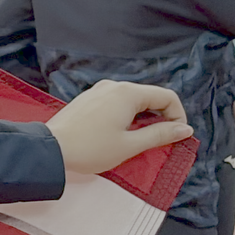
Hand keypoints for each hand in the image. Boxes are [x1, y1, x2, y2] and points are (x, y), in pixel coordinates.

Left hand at [45, 79, 192, 177]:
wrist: (49, 149)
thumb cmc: (91, 148)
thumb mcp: (130, 145)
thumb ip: (160, 135)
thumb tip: (185, 129)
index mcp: (127, 93)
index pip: (167, 96)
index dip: (178, 116)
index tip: (176, 136)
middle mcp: (113, 85)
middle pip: (150, 96)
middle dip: (161, 117)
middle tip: (160, 141)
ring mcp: (98, 90)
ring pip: (132, 100)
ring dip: (144, 117)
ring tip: (140, 140)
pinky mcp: (88, 99)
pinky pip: (116, 102)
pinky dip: (127, 115)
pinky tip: (120, 133)